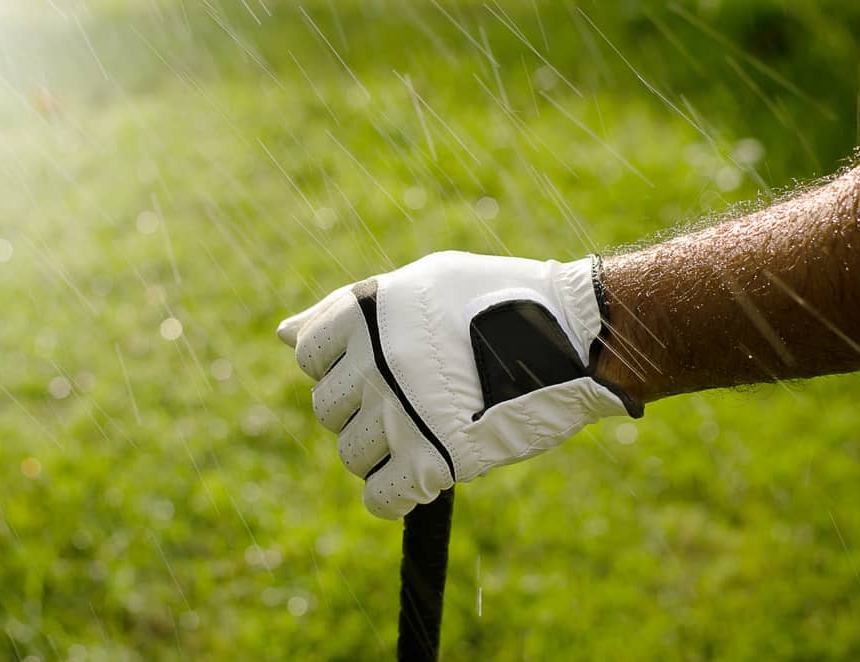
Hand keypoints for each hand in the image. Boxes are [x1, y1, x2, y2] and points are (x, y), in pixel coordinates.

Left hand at [278, 251, 639, 518]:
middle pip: (328, 409)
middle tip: (412, 397)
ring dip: (383, 449)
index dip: (343, 364)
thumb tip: (283, 336)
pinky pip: (380, 498)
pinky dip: (397, 494)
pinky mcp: (434, 460)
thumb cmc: (493, 300)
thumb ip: (344, 308)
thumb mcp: (417, 284)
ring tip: (426, 428)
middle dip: (363, 407)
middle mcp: (376, 363)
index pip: (310, 356)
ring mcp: (402, 413)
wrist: (575, 334)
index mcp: (367, 315)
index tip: (383, 364)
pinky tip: (424, 471)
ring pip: (352, 454)